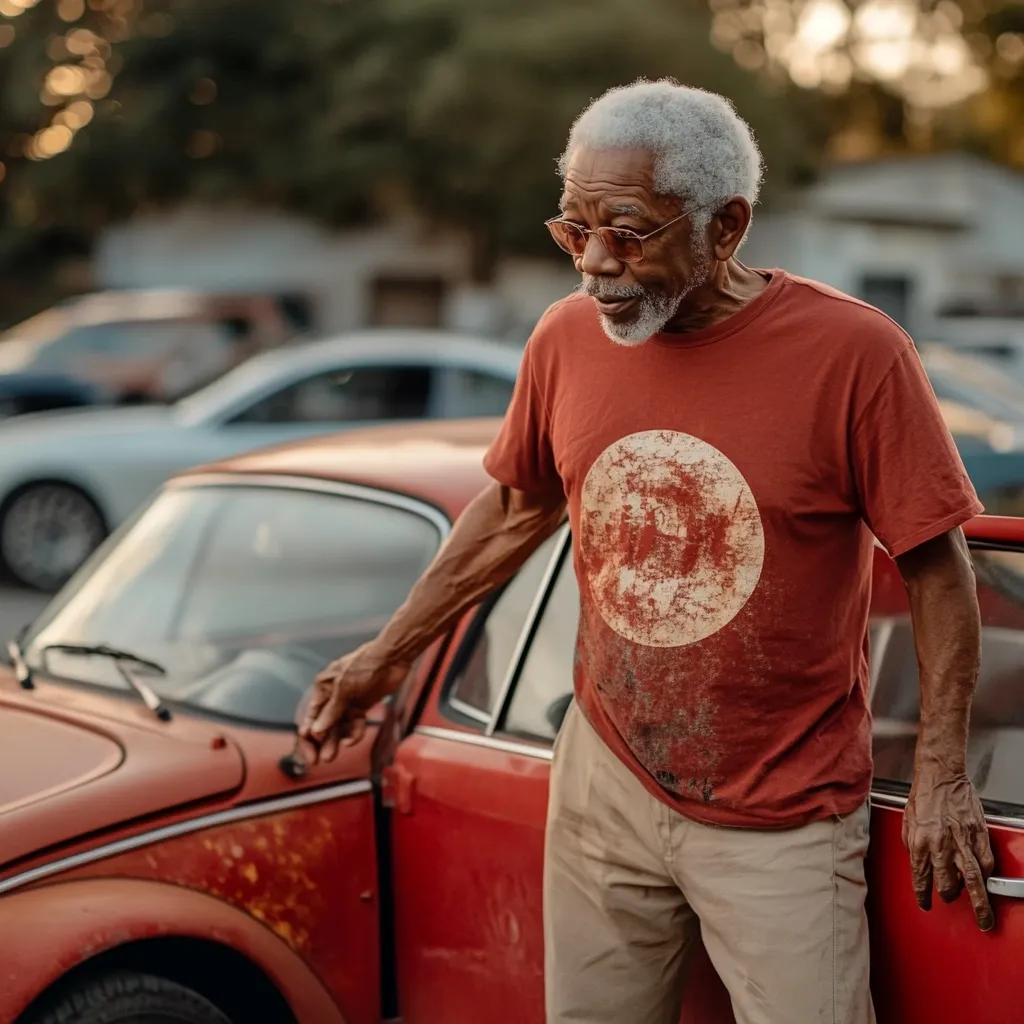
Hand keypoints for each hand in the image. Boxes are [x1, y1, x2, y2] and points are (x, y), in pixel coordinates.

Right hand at [296, 646, 410, 763]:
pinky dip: (353, 732)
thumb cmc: (365, 664)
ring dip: (336, 740)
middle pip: (323, 725)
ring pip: (339, 726)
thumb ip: (332, 710)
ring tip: (333, 755)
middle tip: (324, 758)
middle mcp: (332, 696)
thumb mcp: (345, 687)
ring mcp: (348, 701)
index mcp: (322, 688)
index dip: (308, 737)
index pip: (310, 717)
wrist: (393, 657)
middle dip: (323, 742)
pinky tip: (351, 738)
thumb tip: (317, 731)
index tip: (310, 755)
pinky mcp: (361, 705)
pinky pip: (354, 724)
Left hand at [903, 768, 994, 930]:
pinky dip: (986, 875)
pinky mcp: (978, 834)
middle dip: (948, 897)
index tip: (925, 904)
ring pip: (971, 880)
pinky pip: (985, 862)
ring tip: (984, 918)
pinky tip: (984, 881)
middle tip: (950, 900)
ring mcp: (962, 841)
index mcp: (919, 843)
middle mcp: (941, 845)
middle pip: (947, 885)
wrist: (940, 776)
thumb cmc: (923, 795)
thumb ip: (911, 845)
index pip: (921, 879)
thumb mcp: (906, 821)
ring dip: (978, 903)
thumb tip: (918, 862)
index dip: (923, 896)